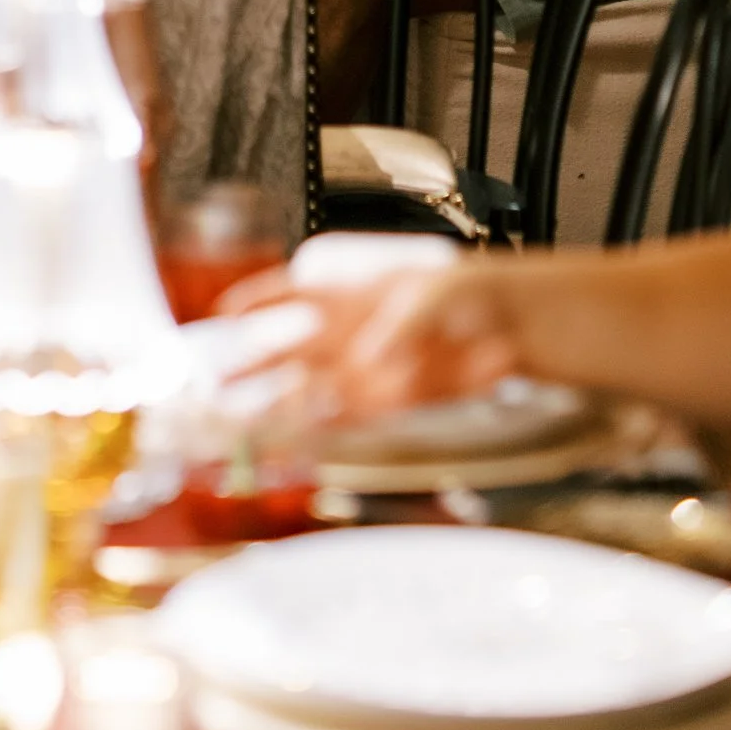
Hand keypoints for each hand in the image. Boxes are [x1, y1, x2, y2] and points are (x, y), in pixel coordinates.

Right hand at [222, 252, 526, 429]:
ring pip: (314, 387)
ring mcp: (371, 367)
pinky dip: (328, 428)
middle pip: (291, 347)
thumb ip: (404, 321)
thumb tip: (374, 357)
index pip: (294, 289)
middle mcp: (355, 330)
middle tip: (216, 381)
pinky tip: (304, 440)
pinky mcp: (393, 401)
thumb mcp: (439, 291)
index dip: (258, 300)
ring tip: (248, 423)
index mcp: (355, 289)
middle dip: (252, 363)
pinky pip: (351, 416)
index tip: (225, 313)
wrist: (513, 326)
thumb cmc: (472, 291)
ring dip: (282, 403)